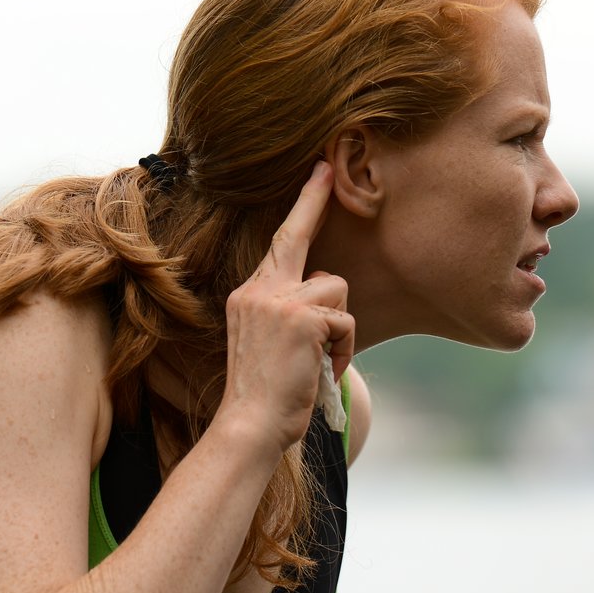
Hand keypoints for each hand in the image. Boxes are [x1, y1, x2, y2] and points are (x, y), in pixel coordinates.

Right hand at [217, 161, 354, 454]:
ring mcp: (278, 301)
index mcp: (249, 295)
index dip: (302, 206)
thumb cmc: (265, 396)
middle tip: (328, 166)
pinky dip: (343, 349)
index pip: (280, 243)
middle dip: (314, 199)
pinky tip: (321, 370)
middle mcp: (258, 290)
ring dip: (340, 328)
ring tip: (319, 361)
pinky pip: (345, 321)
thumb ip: (290, 312)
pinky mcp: (302, 318)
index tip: (319, 172)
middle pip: (300, 239)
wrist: (248, 426)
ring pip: (337, 288)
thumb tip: (326, 292)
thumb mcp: (271, 343)